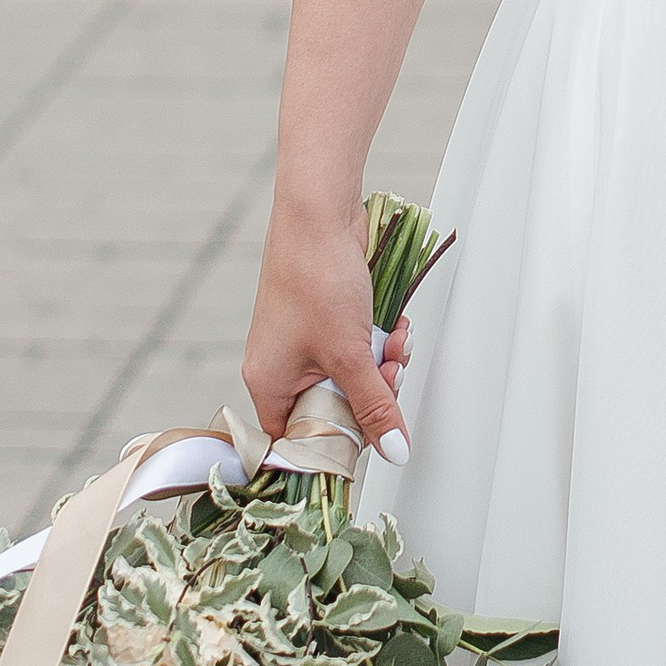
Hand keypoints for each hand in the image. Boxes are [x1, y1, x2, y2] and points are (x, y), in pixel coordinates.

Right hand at [243, 208, 411, 457]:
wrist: (320, 214)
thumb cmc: (317, 279)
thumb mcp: (350, 354)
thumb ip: (374, 406)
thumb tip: (394, 451)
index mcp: (269, 384)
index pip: (299, 440)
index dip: (338, 444)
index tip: (371, 439)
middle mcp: (280, 366)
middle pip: (334, 409)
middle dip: (372, 392)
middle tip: (390, 374)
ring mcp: (302, 342)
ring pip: (352, 376)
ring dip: (382, 363)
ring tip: (397, 341)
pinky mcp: (325, 320)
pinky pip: (356, 348)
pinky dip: (379, 340)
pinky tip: (397, 325)